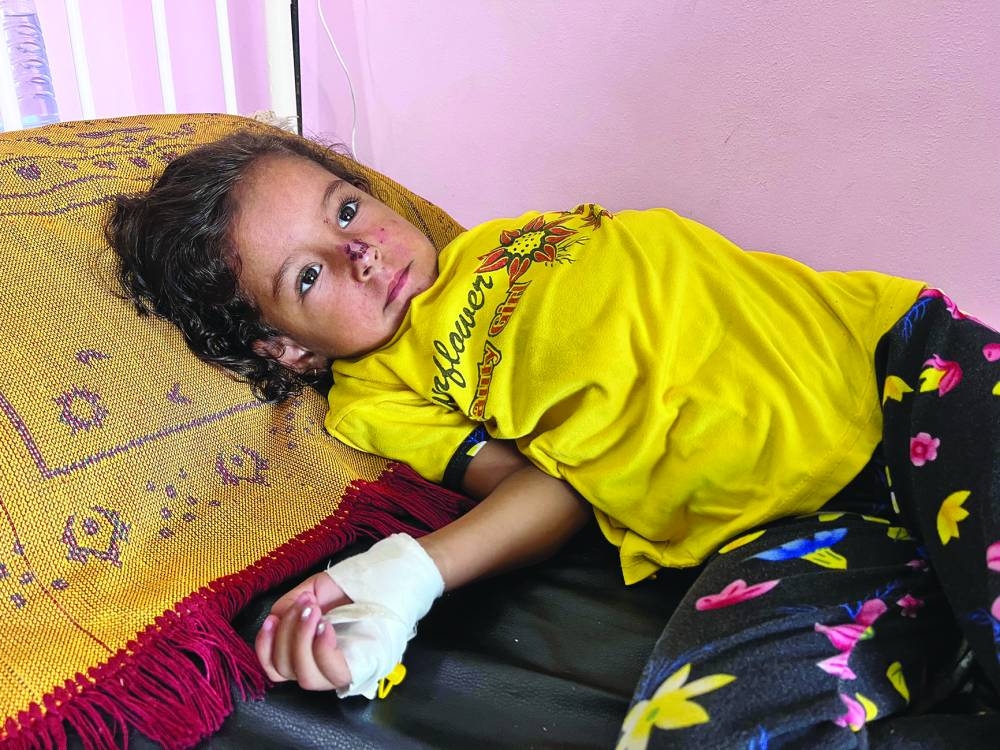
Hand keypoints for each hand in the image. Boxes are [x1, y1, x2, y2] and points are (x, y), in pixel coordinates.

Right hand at [255, 571, 352, 690]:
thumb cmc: (349, 587)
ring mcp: (336, 670)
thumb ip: (288, 605)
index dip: (264, 647)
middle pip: (285, 669)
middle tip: (305, 604)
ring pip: (305, 676)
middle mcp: (318, 665)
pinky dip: (322, 650)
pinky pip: (333, 673)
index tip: (271, 620)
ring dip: (302, 640)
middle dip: (288, 632)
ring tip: (316, 611)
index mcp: (304, 650)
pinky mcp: (357, 670)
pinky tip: (325, 626)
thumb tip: (274, 619)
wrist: (383, 577)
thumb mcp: (312, 590)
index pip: (274, 666)